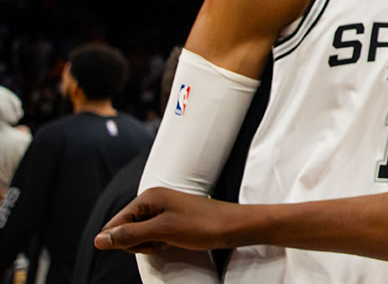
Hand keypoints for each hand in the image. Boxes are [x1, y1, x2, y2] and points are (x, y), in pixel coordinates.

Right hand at [94, 187, 238, 251]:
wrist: (234, 226)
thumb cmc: (202, 225)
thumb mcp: (162, 231)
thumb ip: (129, 235)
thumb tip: (99, 240)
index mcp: (148, 197)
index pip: (116, 223)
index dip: (126, 239)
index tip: (149, 241)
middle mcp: (153, 201)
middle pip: (127, 231)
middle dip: (141, 242)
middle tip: (163, 240)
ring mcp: (163, 211)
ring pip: (141, 237)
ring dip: (152, 244)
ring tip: (172, 240)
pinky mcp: (171, 221)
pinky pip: (155, 237)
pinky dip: (162, 243)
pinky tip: (176, 241)